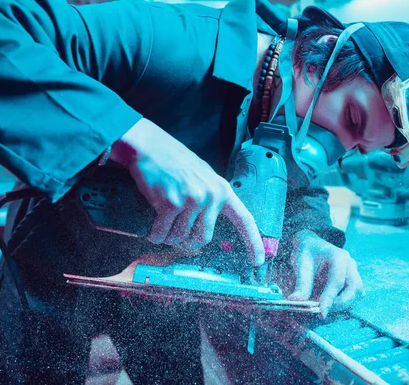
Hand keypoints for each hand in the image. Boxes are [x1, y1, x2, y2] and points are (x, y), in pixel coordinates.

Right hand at [110, 118, 264, 264]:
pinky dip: (156, 235)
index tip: (258, 261)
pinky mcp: (171, 203)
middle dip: (187, 240)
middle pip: (203, 238)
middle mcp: (211, 196)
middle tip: (176, 230)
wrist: (151, 147)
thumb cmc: (175, 163)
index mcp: (222, 190)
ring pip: (180, 238)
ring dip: (169, 237)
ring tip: (162, 221)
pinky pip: (163, 234)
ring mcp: (192, 199)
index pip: (245, 219)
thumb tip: (206, 230)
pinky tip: (152, 228)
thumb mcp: (203, 177)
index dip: (253, 242)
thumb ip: (211, 199)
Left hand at [287, 230, 363, 317]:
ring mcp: (353, 272)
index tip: (321, 313)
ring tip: (324, 306)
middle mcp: (349, 264)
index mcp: (338, 256)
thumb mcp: (301, 263)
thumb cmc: (307, 251)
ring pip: (358, 293)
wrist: (311, 244)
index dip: (330, 298)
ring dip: (343, 304)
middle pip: (355, 288)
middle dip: (340, 303)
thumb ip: (301, 283)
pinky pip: (354, 295)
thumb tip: (296, 301)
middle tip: (322, 311)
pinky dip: (344, 302)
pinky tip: (330, 303)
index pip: (337, 281)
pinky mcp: (351, 280)